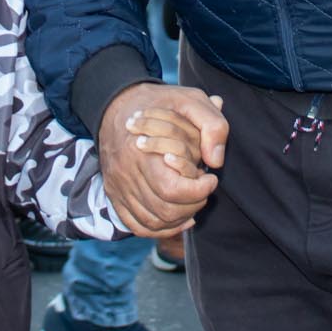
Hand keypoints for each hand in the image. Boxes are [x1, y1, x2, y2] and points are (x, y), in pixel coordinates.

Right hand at [98, 83, 226, 237]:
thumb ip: (212, 125)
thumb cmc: (160, 103)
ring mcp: (118, 187)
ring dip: (180, 219)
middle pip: (164, 210)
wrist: (118, 105)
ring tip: (194, 202)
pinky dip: (160, 229)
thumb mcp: (191, 100)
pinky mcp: (115, 196)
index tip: (210, 178)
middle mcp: (125, 174)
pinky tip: (179, 219)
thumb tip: (216, 161)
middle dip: (193, 205)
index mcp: (142, 151)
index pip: (172, 190)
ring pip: (152, 222)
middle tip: (203, 189)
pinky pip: (137, 225)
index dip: (198, 191)